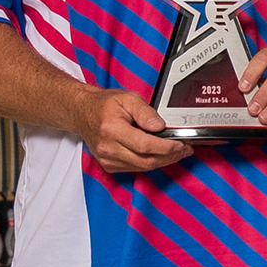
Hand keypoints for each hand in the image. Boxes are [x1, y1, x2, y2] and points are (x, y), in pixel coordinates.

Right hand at [69, 87, 188, 173]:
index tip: (181, 143)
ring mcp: (107, 159)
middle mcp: (108, 148)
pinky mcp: (109, 165)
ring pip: (144, 167)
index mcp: (111, 130)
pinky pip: (136, 168)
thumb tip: (160, 126)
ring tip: (177, 151)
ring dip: (164, 161)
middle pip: (147, 160)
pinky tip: (161, 154)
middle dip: (170, 156)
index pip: (145, 146)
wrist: (82, 113)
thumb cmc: (104, 105)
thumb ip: (146, 112)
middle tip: (185, 148)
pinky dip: (152, 162)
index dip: (167, 147)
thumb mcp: (128, 98)